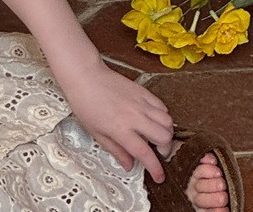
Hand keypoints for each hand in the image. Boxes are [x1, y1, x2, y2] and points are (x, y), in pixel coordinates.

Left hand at [60, 61, 173, 182]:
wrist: (84, 75)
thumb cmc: (85, 103)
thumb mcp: (95, 132)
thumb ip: (115, 150)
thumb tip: (129, 166)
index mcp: (120, 129)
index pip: (145, 154)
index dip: (156, 169)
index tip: (159, 177)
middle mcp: (134, 116)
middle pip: (164, 137)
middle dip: (166, 149)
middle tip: (157, 151)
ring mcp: (140, 102)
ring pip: (168, 121)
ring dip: (166, 131)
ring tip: (155, 134)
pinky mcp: (142, 91)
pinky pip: (162, 105)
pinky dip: (162, 115)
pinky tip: (153, 118)